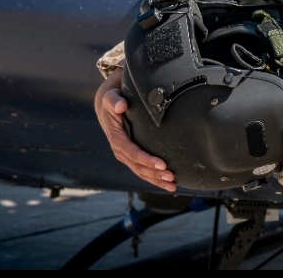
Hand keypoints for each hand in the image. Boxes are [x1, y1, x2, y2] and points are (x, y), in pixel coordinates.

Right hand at [95, 69, 175, 191]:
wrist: (109, 104)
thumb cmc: (113, 99)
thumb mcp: (110, 97)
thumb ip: (114, 101)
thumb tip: (121, 105)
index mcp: (116, 138)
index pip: (132, 152)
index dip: (146, 160)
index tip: (162, 164)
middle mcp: (120, 150)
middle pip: (138, 166)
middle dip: (154, 173)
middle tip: (172, 177)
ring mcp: (126, 155)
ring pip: (141, 172)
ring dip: (156, 180)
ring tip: (172, 185)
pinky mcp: (132, 156)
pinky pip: (143, 170)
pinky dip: (155, 178)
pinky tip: (168, 184)